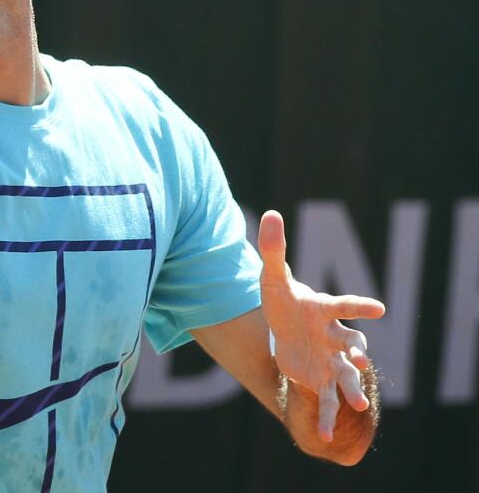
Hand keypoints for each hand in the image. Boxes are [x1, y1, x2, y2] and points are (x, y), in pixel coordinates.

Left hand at [258, 210, 384, 441]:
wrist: (286, 332)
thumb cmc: (284, 303)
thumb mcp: (273, 279)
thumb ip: (273, 249)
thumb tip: (271, 214)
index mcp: (323, 310)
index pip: (343, 305)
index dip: (359, 306)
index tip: (379, 308)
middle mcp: (333, 336)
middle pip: (351, 343)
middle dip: (357, 351)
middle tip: (361, 358)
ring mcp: (331, 360)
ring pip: (346, 375)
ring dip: (353, 389)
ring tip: (357, 404)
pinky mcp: (322, 380)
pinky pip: (328, 401)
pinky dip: (329, 418)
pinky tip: (325, 438)